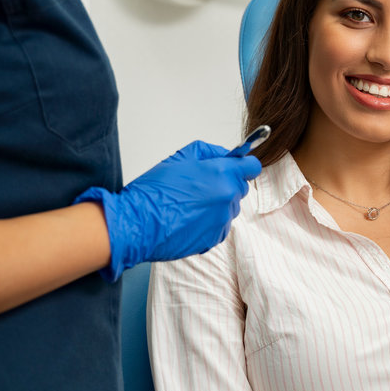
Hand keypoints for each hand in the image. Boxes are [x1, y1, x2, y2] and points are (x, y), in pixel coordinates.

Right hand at [75, 141, 261, 280]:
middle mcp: (227, 197)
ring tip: (189, 204)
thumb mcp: (179, 158)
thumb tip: (225, 155)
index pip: (251, 167)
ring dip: (217, 204)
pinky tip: (188, 218)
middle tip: (201, 186)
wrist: (138, 224)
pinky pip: (220, 226)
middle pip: (240, 188)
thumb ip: (208, 152)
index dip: (244, 165)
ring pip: (229, 208)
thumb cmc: (154, 191)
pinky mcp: (215, 238)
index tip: (236, 167)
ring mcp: (223, 220)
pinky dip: (209, 222)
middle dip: (227, 184)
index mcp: (221, 174)